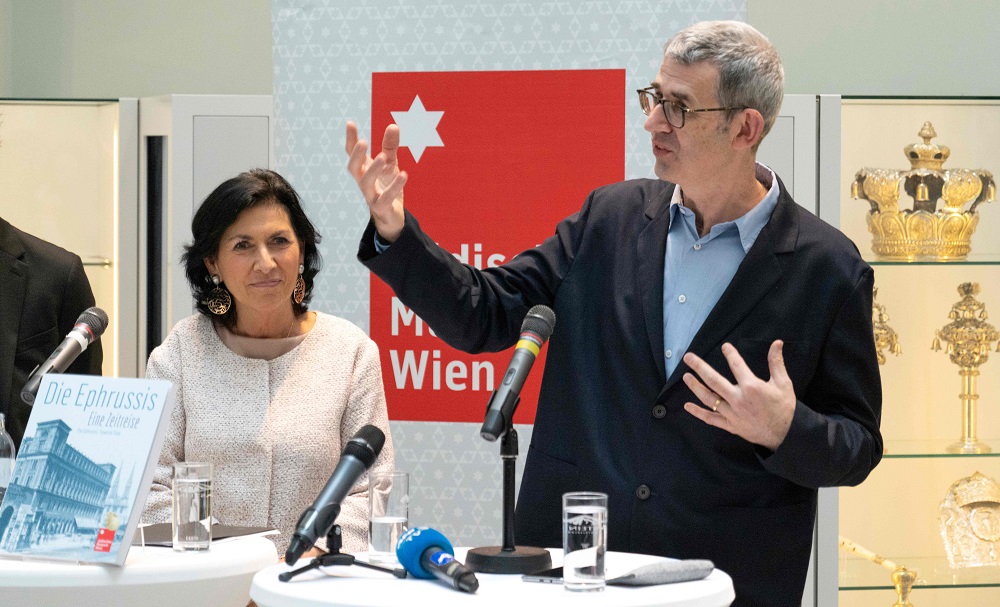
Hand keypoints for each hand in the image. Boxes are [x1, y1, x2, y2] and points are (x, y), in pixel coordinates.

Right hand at [346, 121, 407, 242]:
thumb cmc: (387, 186)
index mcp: (363, 169)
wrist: (392, 216)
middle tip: (363, 142)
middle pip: (353, 168)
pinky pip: (385, 198)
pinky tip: (403, 174)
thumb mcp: (390, 164)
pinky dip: (394, 187)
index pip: (353, 154)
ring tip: (383, 157)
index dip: (350, 140)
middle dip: (356, 155)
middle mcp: (363, 182)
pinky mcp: (382, 208)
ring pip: (365, 184)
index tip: (350, 123)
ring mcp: (371, 196)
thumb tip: (393, 125)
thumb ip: (390, 146)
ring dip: (373, 170)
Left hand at [681, 341, 795, 450]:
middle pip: (714, 380)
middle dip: (699, 367)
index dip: (730, 354)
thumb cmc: (784, 408)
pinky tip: (687, 406)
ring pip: (709, 398)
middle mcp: (738, 399)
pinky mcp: (730, 425)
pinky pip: (711, 419)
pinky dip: (698, 413)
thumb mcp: (783, 383)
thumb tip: (777, 342)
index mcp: (751, 387)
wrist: (786, 435)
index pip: (737, 366)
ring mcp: (732, 413)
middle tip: (688, 357)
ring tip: (685, 376)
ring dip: (695, 387)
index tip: (724, 346)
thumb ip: (776, 362)